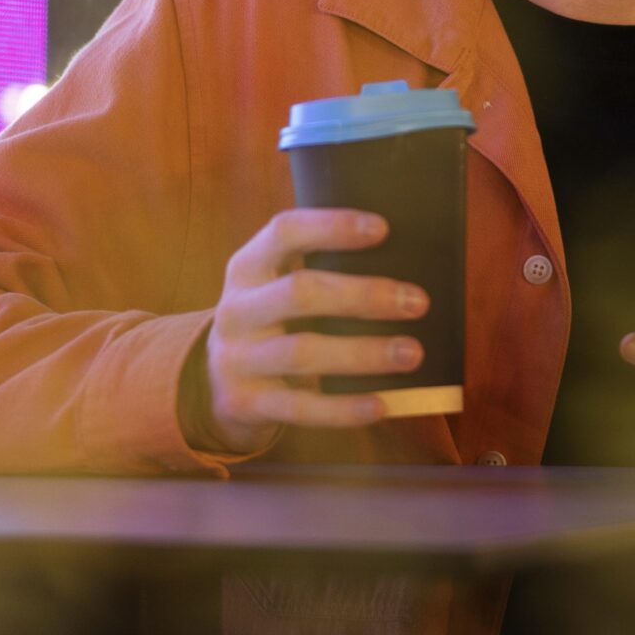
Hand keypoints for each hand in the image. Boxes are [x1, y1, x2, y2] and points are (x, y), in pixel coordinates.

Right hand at [200, 209, 426, 453]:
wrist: (217, 381)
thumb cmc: (274, 319)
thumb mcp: (277, 284)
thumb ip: (323, 267)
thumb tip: (410, 265)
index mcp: (248, 266)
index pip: (285, 232)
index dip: (331, 227)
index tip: (383, 229)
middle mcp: (236, 309)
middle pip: (300, 293)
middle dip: (363, 296)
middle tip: (418, 302)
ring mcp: (236, 358)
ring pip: (302, 353)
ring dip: (362, 353)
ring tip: (413, 354)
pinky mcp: (245, 403)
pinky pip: (299, 406)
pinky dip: (342, 408)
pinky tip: (382, 404)